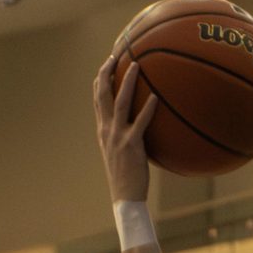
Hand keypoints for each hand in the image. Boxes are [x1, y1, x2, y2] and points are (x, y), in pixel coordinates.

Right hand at [93, 54, 153, 202]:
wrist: (125, 196)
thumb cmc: (126, 176)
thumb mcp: (120, 152)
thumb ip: (124, 136)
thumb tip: (137, 126)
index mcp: (103, 130)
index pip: (97, 100)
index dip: (100, 81)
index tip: (106, 65)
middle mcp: (107, 130)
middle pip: (103, 95)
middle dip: (107, 73)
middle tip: (114, 56)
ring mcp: (118, 136)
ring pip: (120, 102)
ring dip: (127, 82)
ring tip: (136, 66)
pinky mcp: (132, 145)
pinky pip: (140, 122)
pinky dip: (147, 109)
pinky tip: (155, 97)